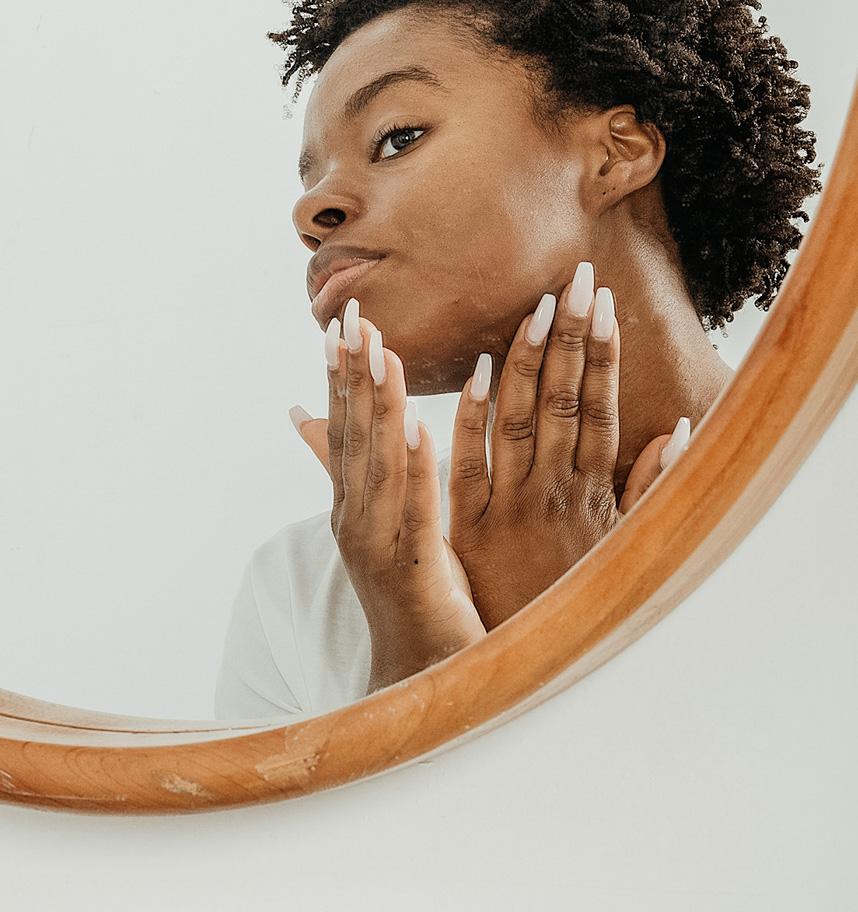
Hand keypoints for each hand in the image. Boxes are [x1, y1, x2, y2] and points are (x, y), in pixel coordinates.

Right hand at [290, 299, 484, 693]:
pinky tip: (416, 424)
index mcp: (352, 503)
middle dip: (353, 374)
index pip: (343, 427)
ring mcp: (379, 543)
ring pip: (379, 461)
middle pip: (353, 434)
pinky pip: (414, 506)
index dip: (339, 374)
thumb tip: (301, 415)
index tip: (339, 322)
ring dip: (379, 404)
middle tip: (354, 317)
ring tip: (382, 352)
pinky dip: (413, 464)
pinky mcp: (414, 568)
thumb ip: (347, 468)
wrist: (419, 677)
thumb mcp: (378, 520)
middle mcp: (356, 518)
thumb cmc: (409, 592)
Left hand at [448, 261, 689, 628]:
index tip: (606, 304)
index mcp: (591, 493)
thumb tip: (682, 427)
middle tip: (578, 277)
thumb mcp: (625, 549)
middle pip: (564, 400)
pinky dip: (473, 416)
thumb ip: (650, 488)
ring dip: (528, 359)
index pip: (599, 408)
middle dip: (572, 336)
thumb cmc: (577, 603)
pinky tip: (477, 371)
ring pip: (521, 419)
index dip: (603, 354)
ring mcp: (511, 505)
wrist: (525, 671)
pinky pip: (469, 463)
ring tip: (538, 305)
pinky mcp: (470, 527)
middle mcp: (554, 491)